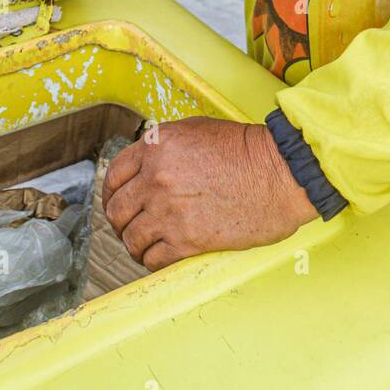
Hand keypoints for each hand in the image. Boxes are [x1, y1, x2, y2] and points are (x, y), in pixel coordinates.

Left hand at [103, 117, 319, 269]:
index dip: (111, 191)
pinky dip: (152, 260)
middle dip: (120, 219)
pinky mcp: (186, 241)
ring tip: (146, 244)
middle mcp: (156, 179)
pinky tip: (160, 256)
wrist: (279, 174)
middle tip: (129, 225)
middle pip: (117, 209)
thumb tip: (146, 163)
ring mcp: (168, 211)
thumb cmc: (247, 150)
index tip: (115, 200)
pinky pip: (153, 259)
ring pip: (131, 238)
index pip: (114, 174)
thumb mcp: (197, 130)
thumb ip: (165, 145)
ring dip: (135, 243)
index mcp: (157, 148)